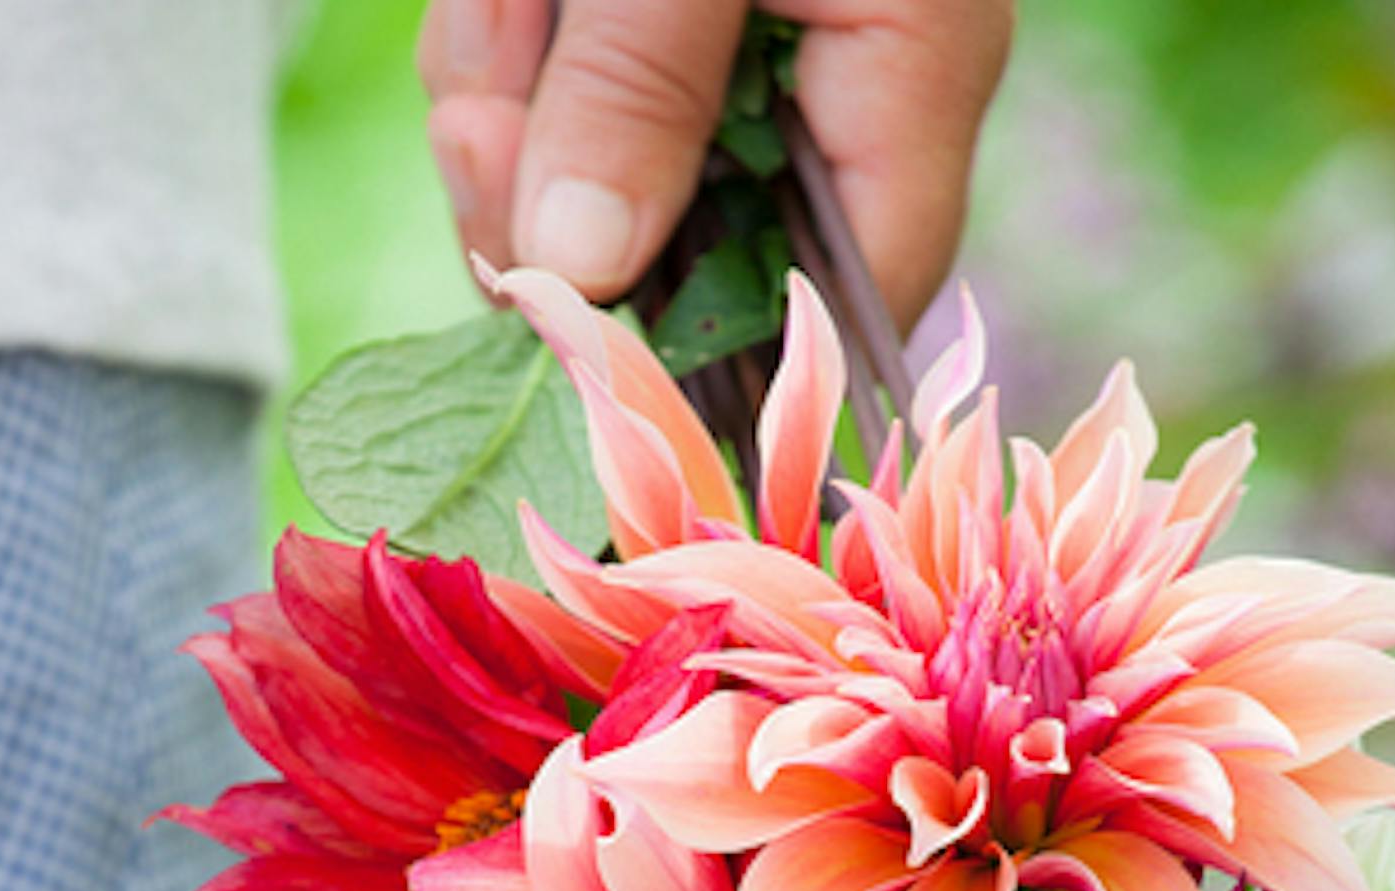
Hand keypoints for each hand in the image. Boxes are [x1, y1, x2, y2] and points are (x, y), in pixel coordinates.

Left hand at [419, 0, 1013, 332]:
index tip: (583, 353)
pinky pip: (573, 86)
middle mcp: (847, 81)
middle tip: (483, 114)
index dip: (718, 354)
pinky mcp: (669, 17)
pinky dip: (510, 41)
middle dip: (560, 194)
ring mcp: (758, 50)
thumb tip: (576, 276)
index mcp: (911, 63)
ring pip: (613, 171)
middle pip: (699, 248)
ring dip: (515, 98)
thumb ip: (637, 84)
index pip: (847, 295)